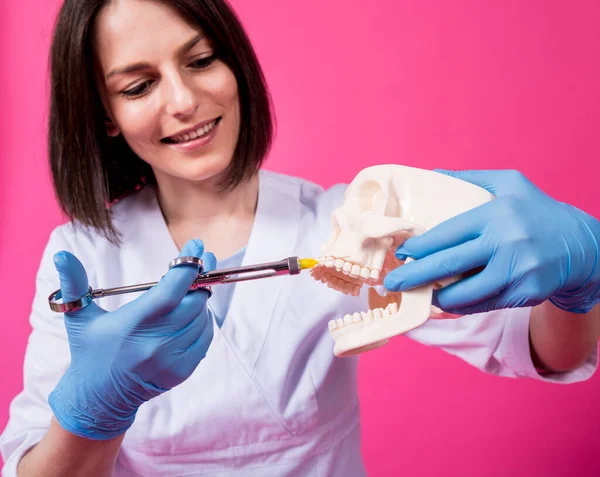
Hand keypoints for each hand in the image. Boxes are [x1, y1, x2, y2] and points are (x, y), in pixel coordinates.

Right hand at [48, 239, 215, 439]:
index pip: (171, 291)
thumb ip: (73, 282)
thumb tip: (61, 255)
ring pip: (202, 318)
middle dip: (199, 278)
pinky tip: (192, 315)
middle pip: (194, 301)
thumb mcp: (78, 316)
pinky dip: (203, 322)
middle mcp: (155, 342)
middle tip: (198, 264)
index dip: (188, 266)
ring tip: (189, 292)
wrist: (98, 399)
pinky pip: (205, 338)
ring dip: (200, 300)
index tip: (197, 245)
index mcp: (133, 324)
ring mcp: (171, 359)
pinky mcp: (182, 370)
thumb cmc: (90, 351)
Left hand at [383, 170, 599, 314]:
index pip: (447, 234)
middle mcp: (506, 242)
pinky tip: (446, 302)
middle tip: (392, 283)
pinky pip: (484, 304)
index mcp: (496, 214)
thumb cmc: (538, 211)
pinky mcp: (526, 293)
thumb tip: (432, 175)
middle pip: (450, 264)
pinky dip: (462, 305)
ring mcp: (518, 271)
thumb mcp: (510, 183)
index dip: (420, 247)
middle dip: (415, 276)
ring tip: (419, 295)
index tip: (401, 253)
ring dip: (437, 297)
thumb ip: (471, 178)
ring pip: (465, 292)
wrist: (582, 245)